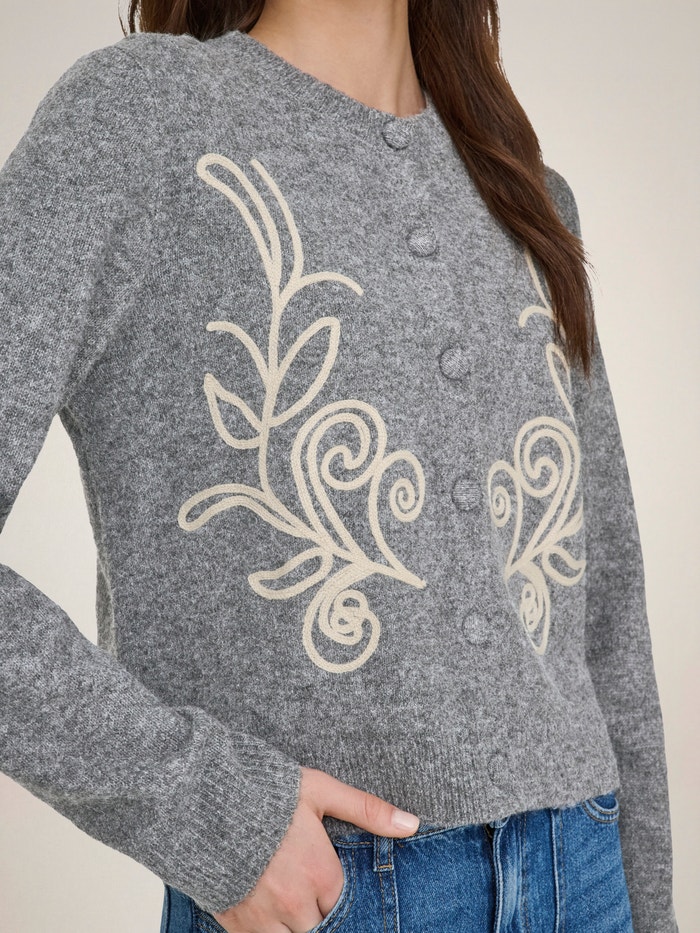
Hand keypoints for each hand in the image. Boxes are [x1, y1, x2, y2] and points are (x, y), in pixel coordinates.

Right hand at [210, 765, 419, 932]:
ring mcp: (263, 918)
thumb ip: (367, 810)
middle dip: (312, 910)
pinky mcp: (235, 924)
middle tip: (301, 886)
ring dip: (292, 923)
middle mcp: (296, 902)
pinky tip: (263, 909)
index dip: (332, 890)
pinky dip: (266, 930)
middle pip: (319, 926)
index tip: (320, 876)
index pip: (341, 901)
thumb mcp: (320, 790)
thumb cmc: (264, 790)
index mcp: (320, 872)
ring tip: (286, 900)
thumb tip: (412, 824)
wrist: (201, 798)